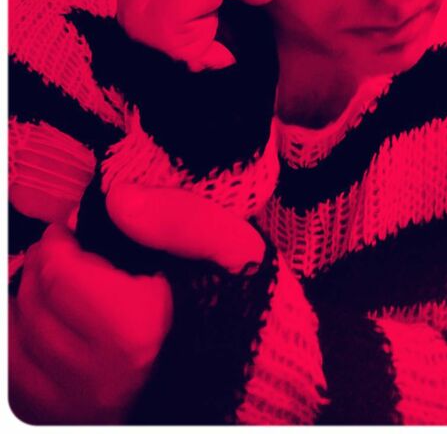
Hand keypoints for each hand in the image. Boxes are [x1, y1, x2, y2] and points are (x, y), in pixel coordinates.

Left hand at [9, 191, 264, 423]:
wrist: (258, 373)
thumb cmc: (244, 302)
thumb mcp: (231, 244)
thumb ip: (178, 216)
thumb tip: (116, 200)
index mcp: (137, 327)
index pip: (58, 269)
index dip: (63, 235)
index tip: (85, 226)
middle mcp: (101, 376)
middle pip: (33, 301)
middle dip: (47, 263)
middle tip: (77, 249)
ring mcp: (83, 407)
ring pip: (18, 341)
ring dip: (34, 302)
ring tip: (70, 285)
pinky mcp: (73, 423)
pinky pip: (19, 381)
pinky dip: (28, 344)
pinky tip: (60, 325)